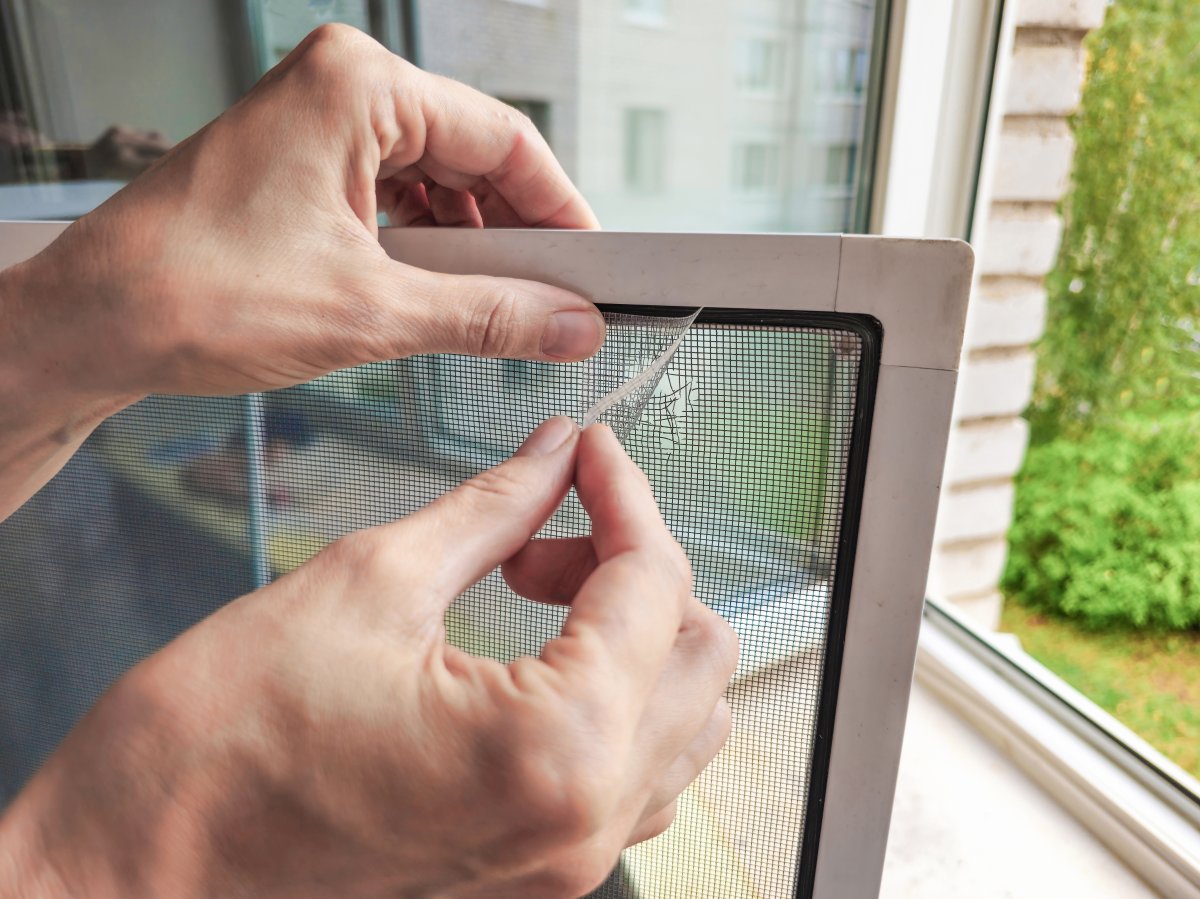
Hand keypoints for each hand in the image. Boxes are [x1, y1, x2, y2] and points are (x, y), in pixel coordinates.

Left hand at [0, 23, 601, 517]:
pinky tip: (444, 290)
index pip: (505, 138)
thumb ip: (489, 314)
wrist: (90, 326)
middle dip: (518, 233)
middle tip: (558, 300)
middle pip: (474, 154)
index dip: (562, 210)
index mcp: (357, 86)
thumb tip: (567, 323)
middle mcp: (338, 87)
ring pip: (437, 177)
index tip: (598, 267)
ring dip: (474, 244)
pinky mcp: (300, 164)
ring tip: (503, 306)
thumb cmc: (192, 293)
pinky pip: (395, 194)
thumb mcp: (370, 313)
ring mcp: (315, 123)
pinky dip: (428, 245)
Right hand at [0, 421, 737, 898]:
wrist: (141, 862)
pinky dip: (616, 691)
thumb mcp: (372, 583)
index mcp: (555, 747)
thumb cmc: (220, 745)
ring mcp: (564, 857)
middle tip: (552, 518)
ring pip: (683, 715)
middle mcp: (581, 819)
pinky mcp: (534, 866)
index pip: (655, 584)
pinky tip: (540, 649)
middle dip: (639, 560)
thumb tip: (555, 455)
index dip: (624, 491)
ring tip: (537, 581)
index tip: (586, 449)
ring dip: (636, 627)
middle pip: (699, 652)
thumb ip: (495, 508)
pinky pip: (636, 770)